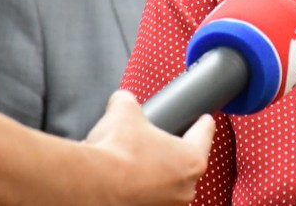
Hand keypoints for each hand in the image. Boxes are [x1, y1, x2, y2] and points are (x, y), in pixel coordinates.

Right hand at [84, 90, 214, 205]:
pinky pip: (151, 198)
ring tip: (140, 161)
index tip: (205, 119)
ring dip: (160, 174)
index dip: (203, 123)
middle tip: (162, 140)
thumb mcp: (124, 110)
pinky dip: (143, 189)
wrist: (90, 184)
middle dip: (176, 151)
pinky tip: (128, 180)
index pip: (204, 134)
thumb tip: (121, 99)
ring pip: (170, 184)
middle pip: (188, 163)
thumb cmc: (116, 149)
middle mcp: (186, 188)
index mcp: (192, 159)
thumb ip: (128, 100)